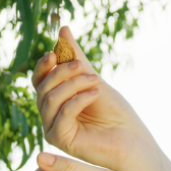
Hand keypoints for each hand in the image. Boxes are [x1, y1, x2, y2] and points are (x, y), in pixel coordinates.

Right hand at [33, 27, 155, 170]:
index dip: (43, 66)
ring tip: (96, 81)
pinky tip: (96, 93)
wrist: (132, 141)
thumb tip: (63, 29)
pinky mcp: (60, 140)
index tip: (55, 53)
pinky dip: (78, 100)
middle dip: (62, 73)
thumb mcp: (93, 79)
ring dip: (73, 85)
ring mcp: (52, 128)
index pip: (39, 80)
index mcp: (55, 100)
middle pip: (42, 88)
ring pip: (50, 99)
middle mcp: (50, 115)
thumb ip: (76, 57)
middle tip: (83, 66)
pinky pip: (61, 114)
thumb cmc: (115, 113)